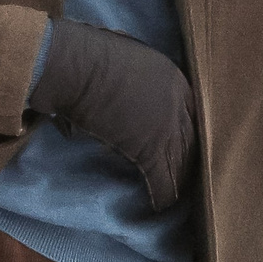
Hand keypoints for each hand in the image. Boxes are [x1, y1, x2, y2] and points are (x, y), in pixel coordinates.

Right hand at [28, 19, 197, 210]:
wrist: (70, 64)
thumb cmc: (81, 55)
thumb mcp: (120, 55)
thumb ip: (128, 73)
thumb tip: (113, 80)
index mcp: (172, 77)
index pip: (190, 114)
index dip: (184, 134)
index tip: (180, 148)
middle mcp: (178, 100)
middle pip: (192, 139)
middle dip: (188, 160)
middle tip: (184, 178)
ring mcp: (167, 125)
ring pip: (181, 162)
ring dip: (177, 181)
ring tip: (173, 197)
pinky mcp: (150, 148)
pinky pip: (162, 178)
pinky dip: (162, 195)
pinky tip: (159, 206)